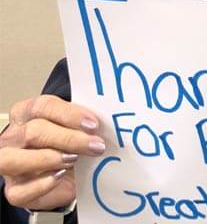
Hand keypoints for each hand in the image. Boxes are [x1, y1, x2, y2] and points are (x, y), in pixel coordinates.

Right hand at [0, 95, 105, 209]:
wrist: (66, 174)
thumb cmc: (69, 145)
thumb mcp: (76, 128)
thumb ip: (83, 123)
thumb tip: (106, 123)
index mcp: (26, 114)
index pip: (42, 107)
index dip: (69, 114)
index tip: (93, 124)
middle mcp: (13, 138)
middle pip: (33, 132)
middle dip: (69, 139)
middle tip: (95, 145)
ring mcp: (8, 164)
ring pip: (14, 159)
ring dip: (50, 159)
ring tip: (75, 160)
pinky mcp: (14, 190)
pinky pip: (19, 191)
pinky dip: (42, 184)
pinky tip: (60, 176)